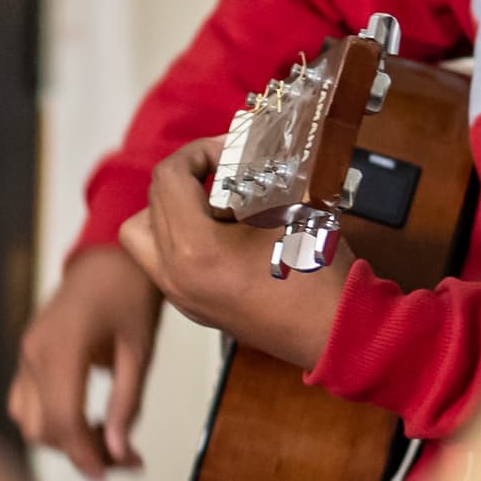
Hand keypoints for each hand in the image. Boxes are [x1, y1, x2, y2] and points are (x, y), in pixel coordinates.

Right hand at [9, 245, 165, 480]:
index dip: (85, 456)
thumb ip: (127, 403)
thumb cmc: (131, 291)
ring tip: (110, 440)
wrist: (111, 251)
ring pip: (29, 420)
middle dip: (82, 452)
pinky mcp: (28, 354)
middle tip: (126, 459)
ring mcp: (26, 353)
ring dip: (65, 440)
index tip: (111, 476)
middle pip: (42, 428)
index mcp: (62, 347)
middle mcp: (34, 352)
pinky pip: (27, 402)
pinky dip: (53, 421)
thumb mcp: (140, 349)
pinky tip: (90, 421)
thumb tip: (118, 454)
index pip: (63, 420)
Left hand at [119, 138, 346, 373]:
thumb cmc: (318, 281)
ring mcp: (182, 295)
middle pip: (153, 200)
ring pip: (145, 234)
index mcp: (195, 250)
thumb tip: (254, 148)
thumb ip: (264, 174)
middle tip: (226, 167)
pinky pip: (164, 260)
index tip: (231, 150)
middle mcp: (176, 276)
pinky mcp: (194, 306)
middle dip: (190, 174)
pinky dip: (183, 236)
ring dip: (172, 207)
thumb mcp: (292, 211)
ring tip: (215, 201)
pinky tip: (225, 231)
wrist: (334, 333)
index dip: (200, 151)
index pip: (169, 177)